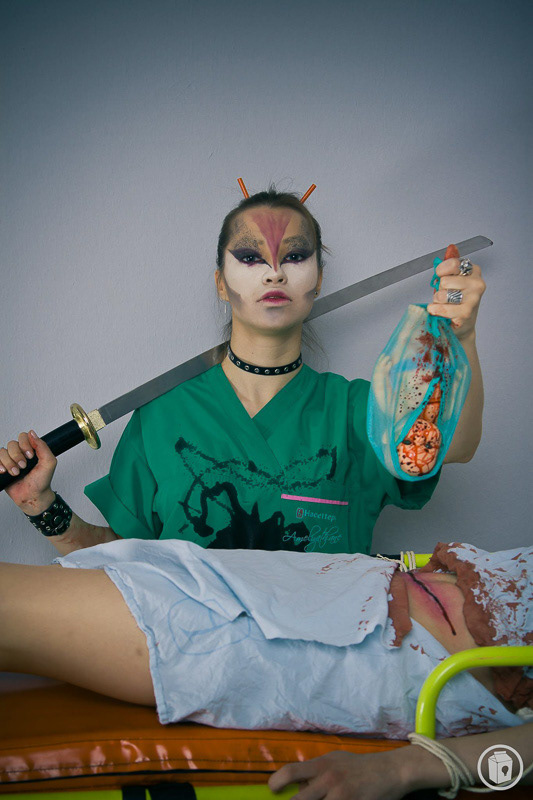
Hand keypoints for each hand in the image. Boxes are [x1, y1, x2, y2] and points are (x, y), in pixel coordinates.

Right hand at [0, 430, 56, 509]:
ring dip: (9, 463)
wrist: (32, 496)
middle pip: (12, 443)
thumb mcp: (49, 463)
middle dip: (17, 456)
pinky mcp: (2, 467)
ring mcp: (10, 460)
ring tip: (15, 473)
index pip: (23, 436)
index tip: (30, 456)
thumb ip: (43, 447)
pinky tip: (4, 471)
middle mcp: (20, 453)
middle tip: (23, 466)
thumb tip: (32, 433)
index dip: (25, 444)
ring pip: (3, 452)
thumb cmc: (42, 482)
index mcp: (32, 449)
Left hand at [268, 749, 408, 799]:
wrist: (391, 771)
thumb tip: (296, 784)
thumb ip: (316, 772)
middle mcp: (329, 779)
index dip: (276, 782)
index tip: (272, 791)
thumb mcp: (335, 761)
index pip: (290, 771)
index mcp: (322, 765)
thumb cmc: (360, 767)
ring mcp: (341, 796)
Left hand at [427, 245, 485, 339]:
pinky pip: (443, 309)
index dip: (441, 271)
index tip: (440, 276)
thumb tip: (451, 247)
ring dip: (437, 301)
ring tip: (443, 304)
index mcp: (474, 271)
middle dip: (439, 290)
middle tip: (444, 295)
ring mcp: (473, 299)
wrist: (462, 323)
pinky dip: (436, 311)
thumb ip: (450, 265)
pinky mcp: (466, 313)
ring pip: (442, 295)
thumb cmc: (456, 300)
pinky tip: (439, 312)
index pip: (453, 263)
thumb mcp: (452, 279)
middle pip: (444, 281)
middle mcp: (477, 283)